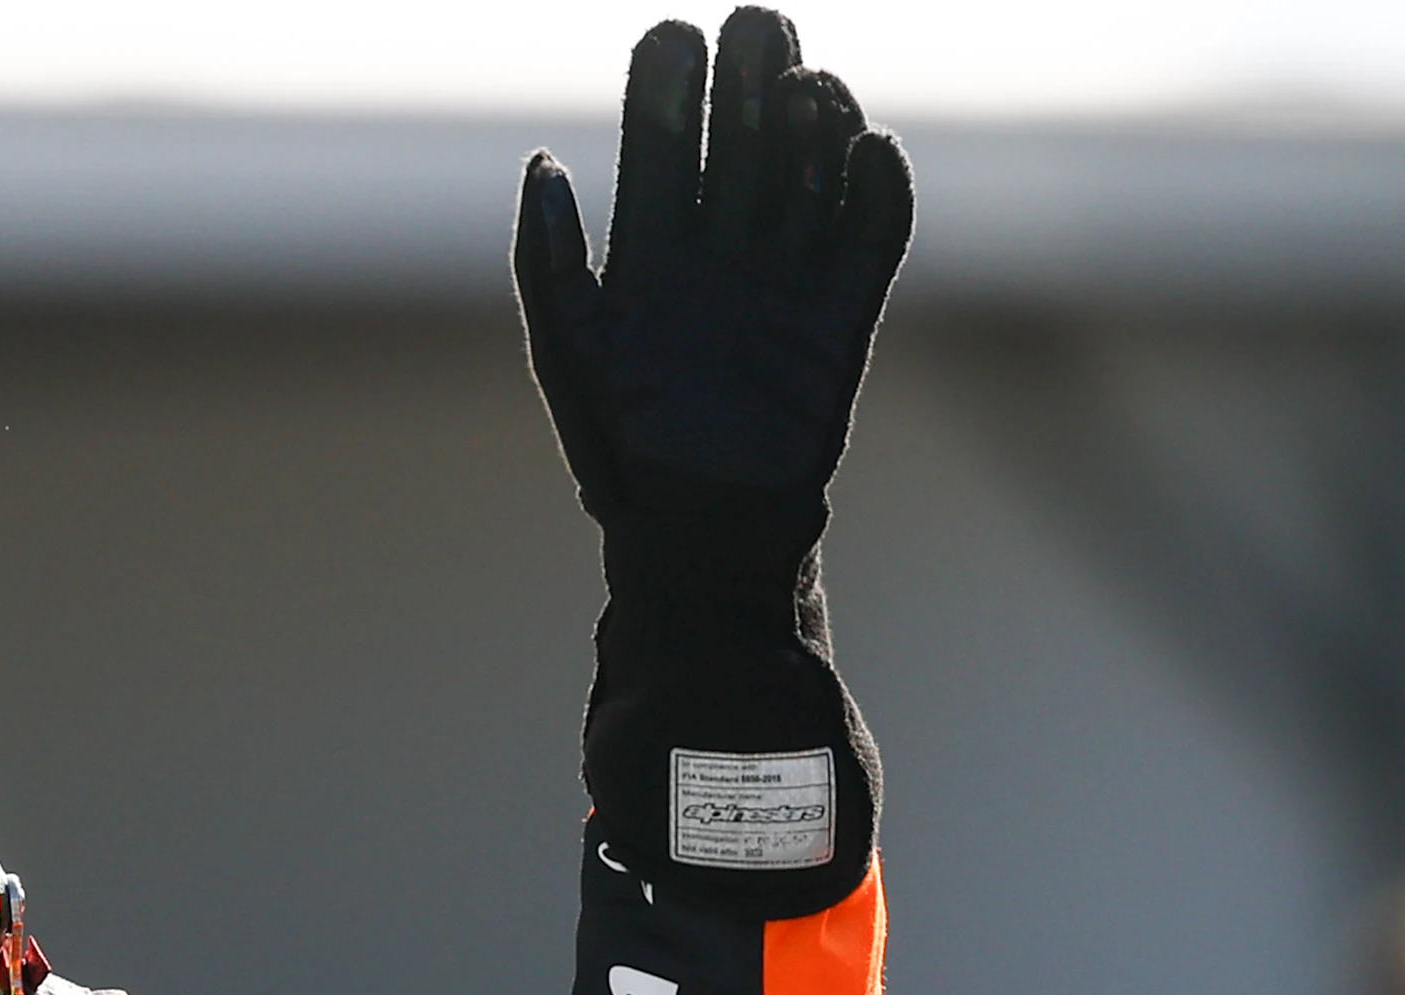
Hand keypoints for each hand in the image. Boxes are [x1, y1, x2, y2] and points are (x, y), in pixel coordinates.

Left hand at [515, 9, 912, 510]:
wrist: (696, 523)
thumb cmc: (618, 442)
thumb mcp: (569, 345)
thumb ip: (549, 258)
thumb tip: (541, 161)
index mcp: (647, 251)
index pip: (661, 146)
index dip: (668, 89)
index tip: (672, 35)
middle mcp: (718, 253)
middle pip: (739, 142)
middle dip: (748, 82)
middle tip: (755, 24)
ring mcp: (782, 279)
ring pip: (805, 175)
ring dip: (810, 123)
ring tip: (803, 81)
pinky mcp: (841, 315)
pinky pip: (869, 237)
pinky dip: (875, 189)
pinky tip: (867, 144)